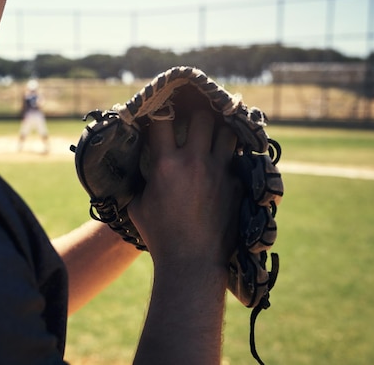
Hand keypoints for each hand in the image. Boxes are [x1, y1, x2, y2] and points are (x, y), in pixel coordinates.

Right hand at [128, 107, 240, 266]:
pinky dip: (230, 158)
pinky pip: (237, 160)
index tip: (160, 112)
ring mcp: (219, 172)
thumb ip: (138, 182)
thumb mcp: (137, 206)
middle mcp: (194, 162)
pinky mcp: (237, 184)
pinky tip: (225, 161)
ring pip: (227, 132)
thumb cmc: (160, 236)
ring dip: (220, 130)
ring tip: (214, 133)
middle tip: (193, 118)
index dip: (160, 112)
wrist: (192, 262)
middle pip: (202, 117)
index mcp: (165, 165)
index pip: (162, 120)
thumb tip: (136, 169)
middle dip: (197, 114)